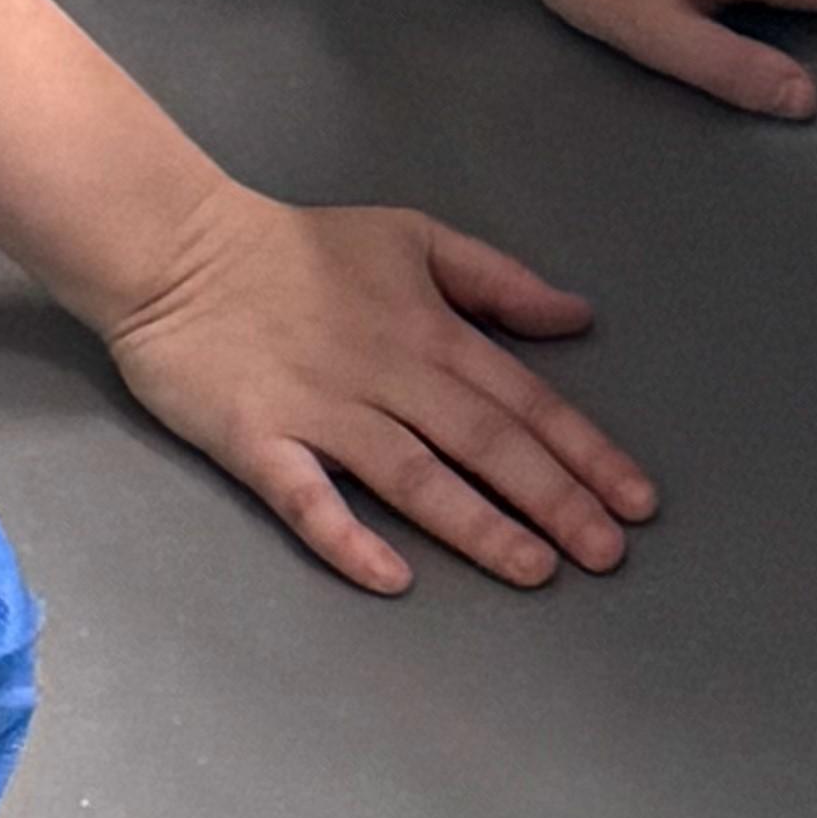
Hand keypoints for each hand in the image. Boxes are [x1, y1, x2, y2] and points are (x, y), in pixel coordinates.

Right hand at [101, 185, 658, 595]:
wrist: (180, 249)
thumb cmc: (300, 247)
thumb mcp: (413, 238)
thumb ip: (495, 280)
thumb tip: (576, 316)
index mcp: (430, 330)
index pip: (523, 400)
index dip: (584, 452)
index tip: (636, 501)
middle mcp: (389, 375)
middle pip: (485, 442)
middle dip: (554, 499)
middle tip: (609, 554)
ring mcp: (323, 412)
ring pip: (415, 476)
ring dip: (478, 525)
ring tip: (535, 571)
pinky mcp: (260, 442)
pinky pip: (309, 499)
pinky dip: (349, 538)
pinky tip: (393, 579)